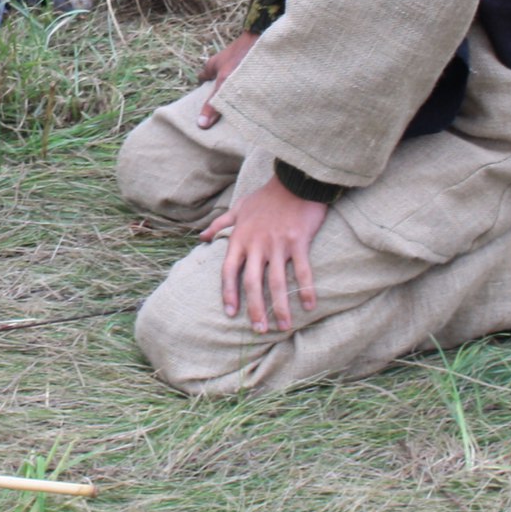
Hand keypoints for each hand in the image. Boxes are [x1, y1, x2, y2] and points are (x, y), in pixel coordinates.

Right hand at [196, 31, 256, 127]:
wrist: (264, 37)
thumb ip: (213, 103)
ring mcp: (237, 65)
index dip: (201, 94)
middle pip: (217, 84)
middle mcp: (223, 65)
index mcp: (212, 66)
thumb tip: (201, 124)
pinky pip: (247, 82)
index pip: (202, 81)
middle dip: (220, 98)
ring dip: (236, 96)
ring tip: (239, 113)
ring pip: (232, 84)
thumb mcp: (224, 83)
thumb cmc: (241, 57)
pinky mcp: (252, 67)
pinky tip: (253, 102)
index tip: (203, 111)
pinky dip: (248, 91)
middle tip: (222, 117)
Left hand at [202, 177, 327, 333]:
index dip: (229, 294)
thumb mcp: (239, 207)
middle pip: (252, 283)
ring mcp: (278, 244)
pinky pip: (302, 271)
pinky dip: (306, 290)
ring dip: (280, 307)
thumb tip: (201, 237)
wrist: (294, 181)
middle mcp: (257, 244)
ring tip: (283, 326)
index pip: (229, 271)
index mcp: (240, 238)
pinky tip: (309, 306)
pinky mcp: (298, 242)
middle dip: (255, 309)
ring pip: (276, 282)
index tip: (230, 313)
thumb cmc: (266, 196)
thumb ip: (220, 224)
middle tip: (259, 330)